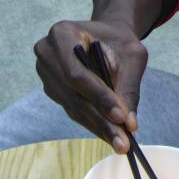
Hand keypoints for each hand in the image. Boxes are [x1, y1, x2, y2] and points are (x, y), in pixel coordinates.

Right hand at [34, 19, 147, 153]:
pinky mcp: (52, 89)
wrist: (105, 38)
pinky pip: (73, 110)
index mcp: (62, 34)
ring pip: (73, 106)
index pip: (77, 73)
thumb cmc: (119, 41)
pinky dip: (93, 123)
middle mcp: (47, 54)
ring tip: (120, 143)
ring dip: (98, 127)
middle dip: (101, 120)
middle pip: (73, 94)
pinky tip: (110, 136)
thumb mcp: (132, 56)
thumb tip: (129, 124)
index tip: (121, 118)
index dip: (98, 97)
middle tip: (123, 143)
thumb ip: (129, 87)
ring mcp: (46, 73)